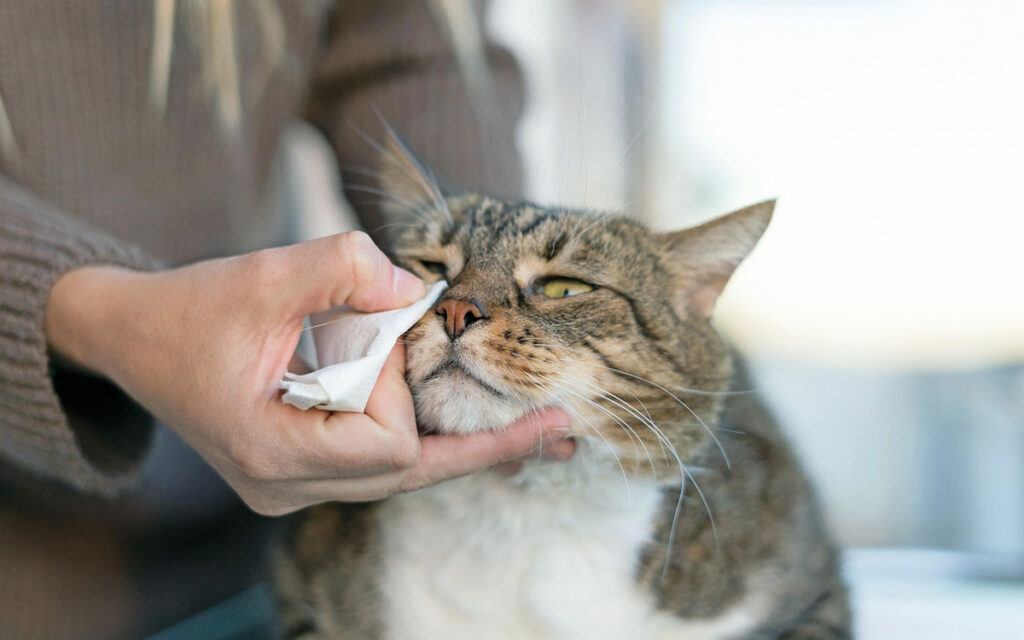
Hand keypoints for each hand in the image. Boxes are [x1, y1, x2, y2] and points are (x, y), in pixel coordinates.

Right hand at [45, 231, 573, 514]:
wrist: (133, 336)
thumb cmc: (191, 308)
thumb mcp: (262, 273)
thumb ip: (341, 268)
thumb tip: (417, 287)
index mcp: (274, 453)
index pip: (389, 446)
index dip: (401, 391)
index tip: (370, 338)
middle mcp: (288, 487)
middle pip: (412, 471)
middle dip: (475, 440)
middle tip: (564, 435)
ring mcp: (294, 487)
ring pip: (401, 472)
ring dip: (457, 443)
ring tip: (544, 438)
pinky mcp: (302, 471)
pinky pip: (380, 461)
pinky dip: (427, 439)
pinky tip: (482, 434)